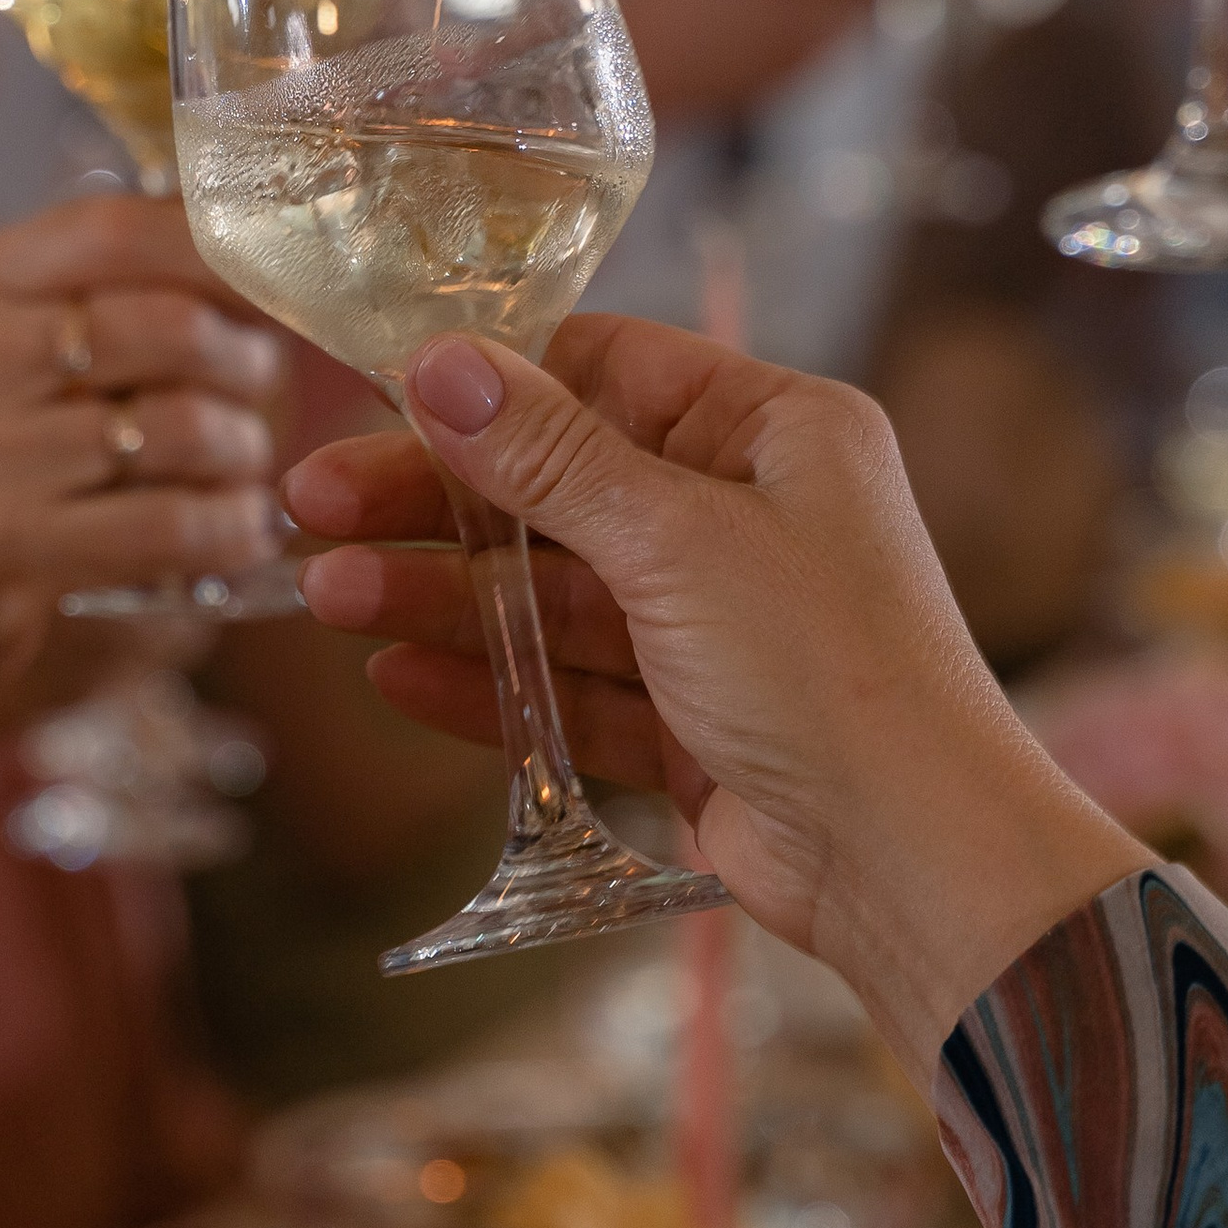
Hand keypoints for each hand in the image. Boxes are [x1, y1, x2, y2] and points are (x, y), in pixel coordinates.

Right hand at [0, 193, 282, 723]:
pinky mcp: (9, 552)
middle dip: (248, 362)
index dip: (214, 248)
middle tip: (260, 390)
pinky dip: (231, 529)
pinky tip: (235, 533)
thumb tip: (214, 245)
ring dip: (246, 451)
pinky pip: (171, 527)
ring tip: (243, 466)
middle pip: (173, 330)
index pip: (112, 233)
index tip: (266, 279)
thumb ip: (59, 292)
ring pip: (187, 429)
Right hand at [284, 317, 1141, 1078]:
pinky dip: (487, 684)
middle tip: (312, 504)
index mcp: (775, 434)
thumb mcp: (679, 542)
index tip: (373, 393)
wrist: (914, 864)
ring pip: (552, 595)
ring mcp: (716, 624)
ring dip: (443, 596)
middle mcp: (747, 516)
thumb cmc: (832, 673)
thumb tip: (439, 363)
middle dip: (436, 501)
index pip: (608, 370)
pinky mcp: (689, 723)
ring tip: (329, 596)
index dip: (491, 380)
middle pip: (557, 487)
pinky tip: (394, 676)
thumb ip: (549, 458)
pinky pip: (569, 688)